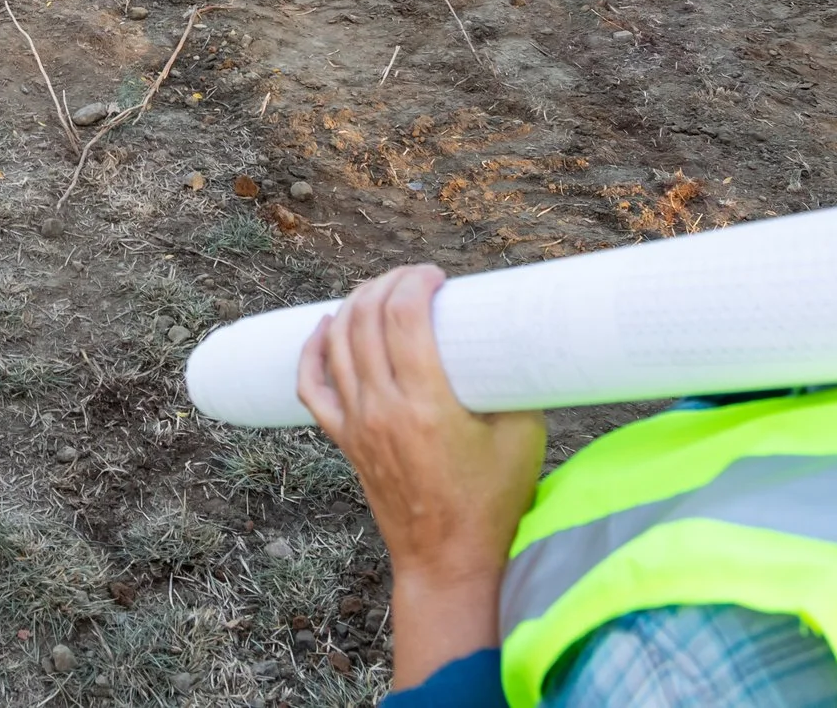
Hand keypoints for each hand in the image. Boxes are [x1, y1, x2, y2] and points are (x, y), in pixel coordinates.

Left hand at [298, 263, 544, 684]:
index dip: (415, 282)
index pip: (405, 318)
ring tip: (381, 290)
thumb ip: (518, 386)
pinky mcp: (344, 438)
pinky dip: (313, 348)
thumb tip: (515, 339)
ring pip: (337, 343)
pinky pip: (312, 385)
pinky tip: (327, 325)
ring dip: (355, 304)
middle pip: (367, 320)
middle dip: (388, 283)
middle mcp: (383, 409)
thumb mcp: (524, 438)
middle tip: (413, 277)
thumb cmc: (492, 502)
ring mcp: (357, 424)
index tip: (436, 275)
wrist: (448, 560)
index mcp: (427, 405)